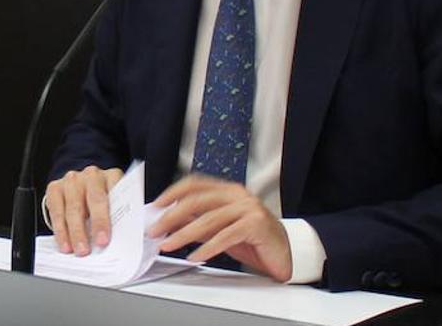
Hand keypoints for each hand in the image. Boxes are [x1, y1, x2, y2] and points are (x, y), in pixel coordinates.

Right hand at [44, 165, 123, 255]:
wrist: (81, 185)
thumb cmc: (103, 200)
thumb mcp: (116, 203)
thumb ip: (121, 215)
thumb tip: (126, 240)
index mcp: (112, 176)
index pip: (114, 194)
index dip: (110, 217)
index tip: (106, 239)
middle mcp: (92, 175)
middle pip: (93, 200)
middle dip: (95, 224)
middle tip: (95, 246)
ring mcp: (72, 180)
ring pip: (73, 207)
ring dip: (75, 232)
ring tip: (79, 250)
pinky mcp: (55, 187)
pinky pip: (56, 211)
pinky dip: (60, 230)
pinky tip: (65, 244)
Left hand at [149, 174, 291, 281]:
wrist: (286, 254)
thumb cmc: (253, 241)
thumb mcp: (220, 229)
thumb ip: (199, 222)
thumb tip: (170, 222)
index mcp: (228, 190)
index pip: (195, 184)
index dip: (173, 192)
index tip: (156, 205)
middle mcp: (238, 195)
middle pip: (197, 201)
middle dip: (171, 216)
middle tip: (155, 230)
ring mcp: (248, 208)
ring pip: (208, 219)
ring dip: (183, 234)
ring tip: (168, 245)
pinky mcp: (256, 225)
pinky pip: (225, 236)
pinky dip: (207, 248)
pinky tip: (194, 256)